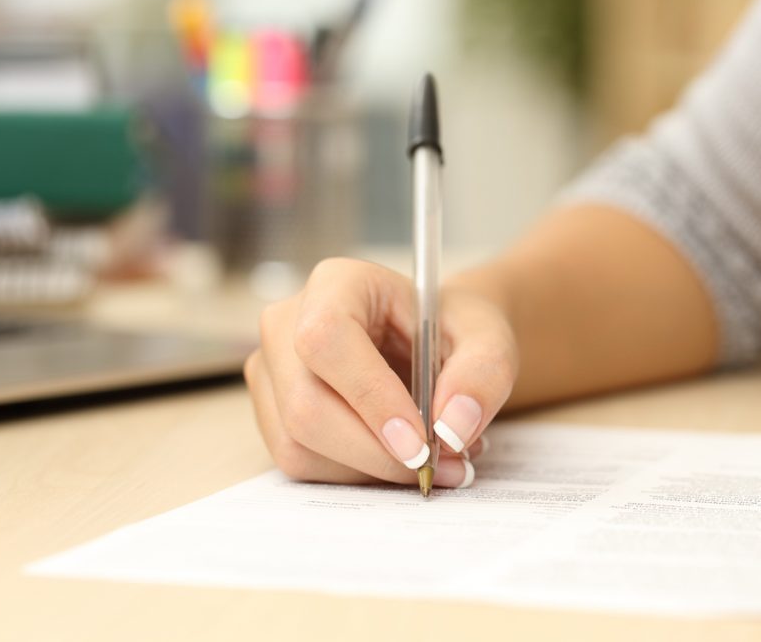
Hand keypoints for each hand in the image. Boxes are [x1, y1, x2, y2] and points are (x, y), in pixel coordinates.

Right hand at [244, 257, 517, 487]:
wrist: (434, 345)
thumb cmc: (453, 332)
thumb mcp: (489, 339)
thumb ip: (483, 374)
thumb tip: (452, 428)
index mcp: (337, 283)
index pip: (327, 339)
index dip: (370, 397)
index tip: (421, 443)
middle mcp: (287, 322)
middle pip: (306, 405)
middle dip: (376, 453)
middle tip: (440, 467)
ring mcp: (271, 369)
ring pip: (298, 444)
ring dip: (370, 470)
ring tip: (429, 460)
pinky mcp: (271, 412)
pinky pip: (301, 463)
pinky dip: (355, 475)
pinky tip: (395, 459)